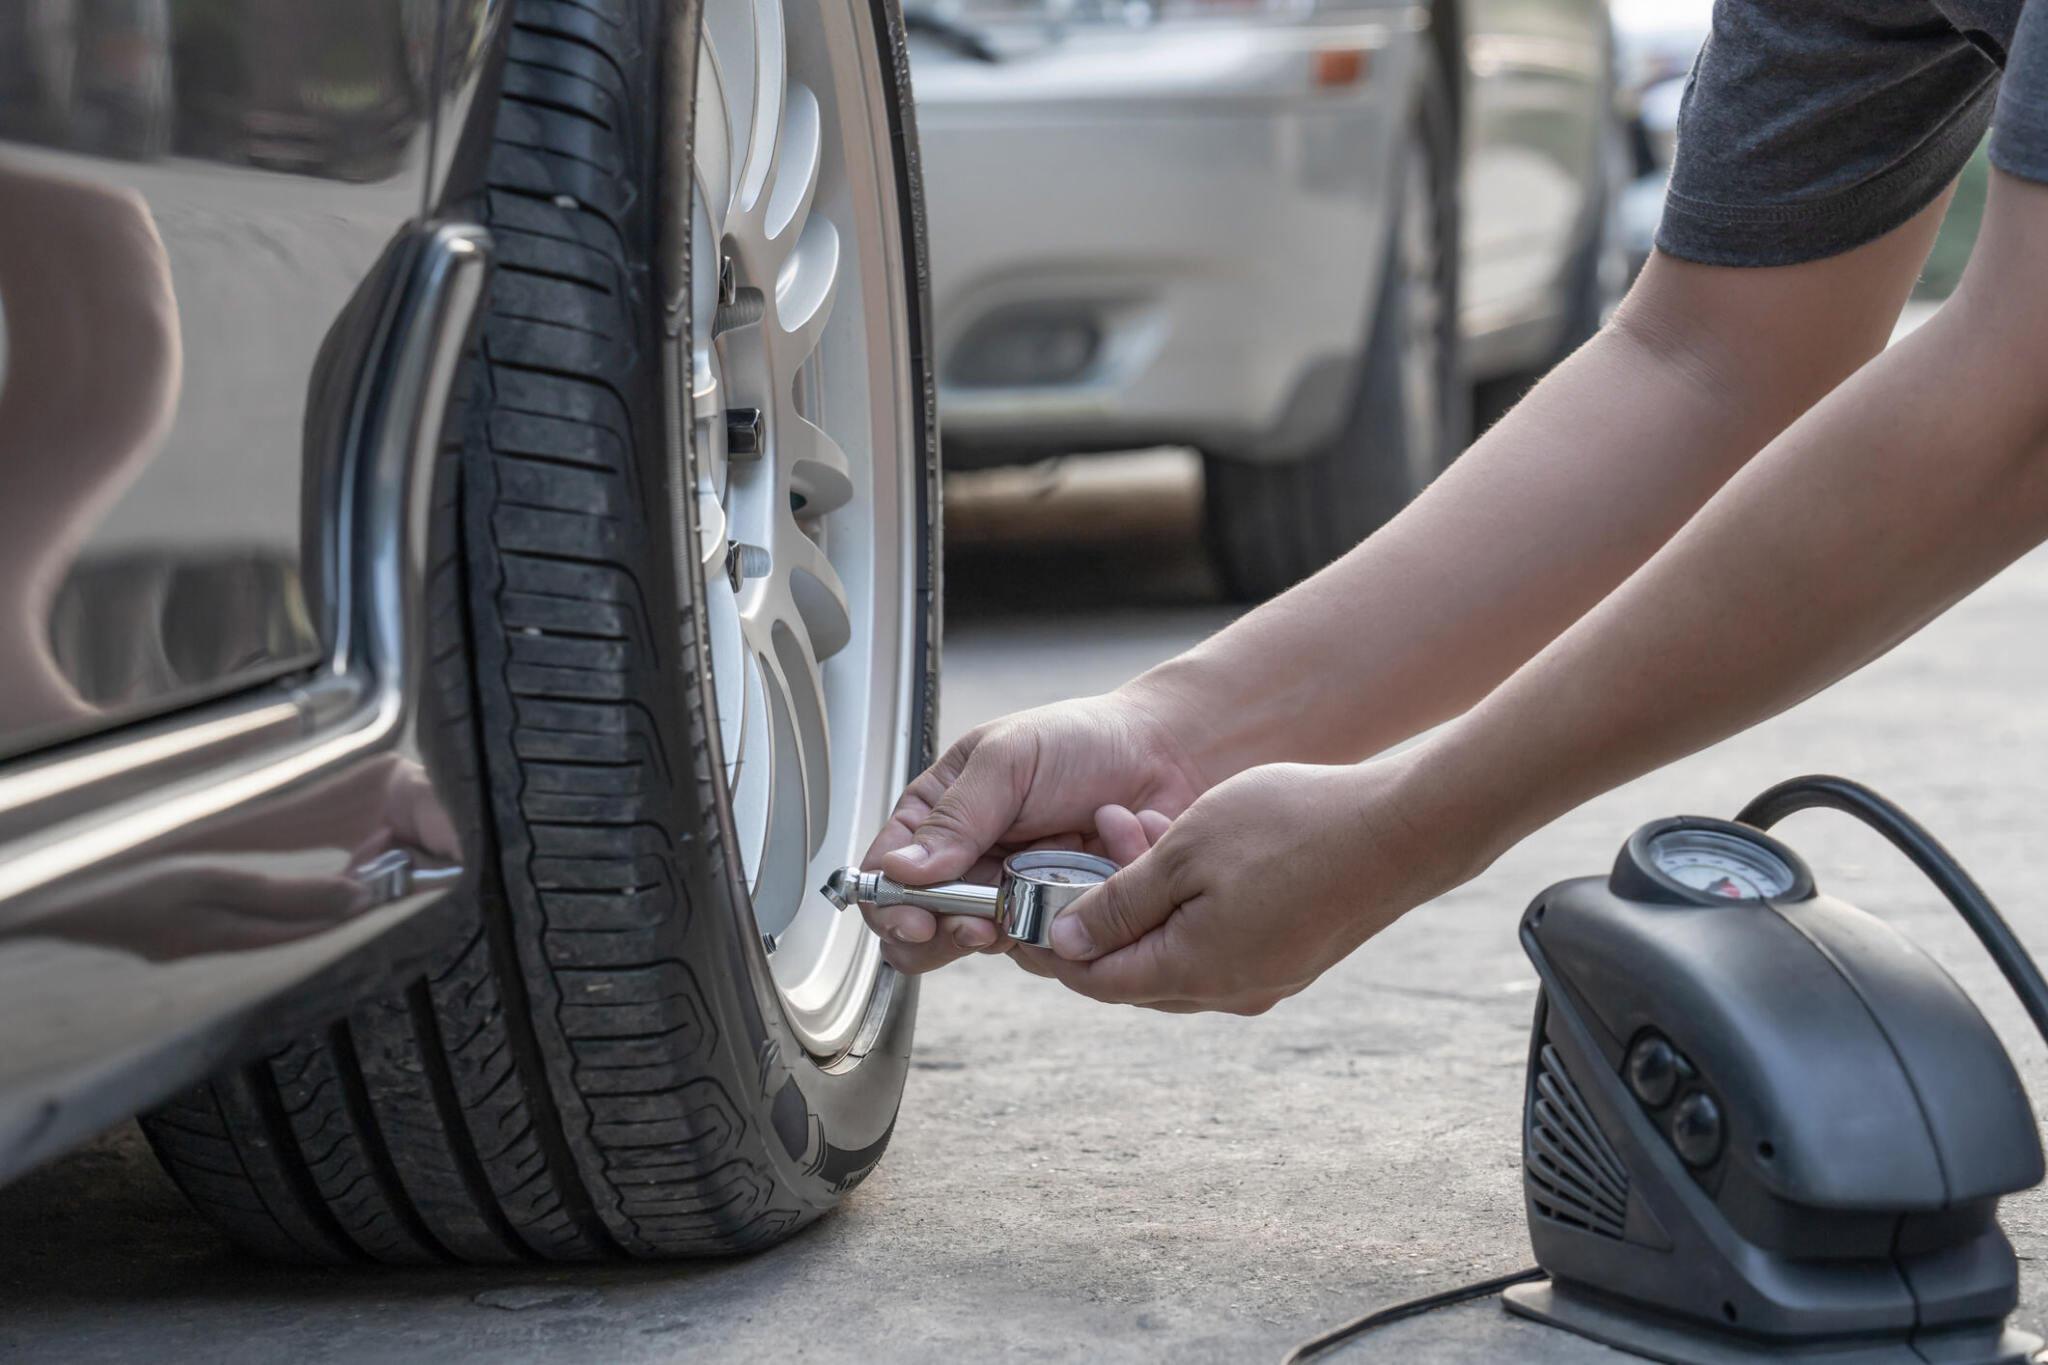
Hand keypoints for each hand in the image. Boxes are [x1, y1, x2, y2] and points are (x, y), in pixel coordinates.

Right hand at [862, 691, 1206, 971]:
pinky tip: (1086, 882)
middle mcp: (968, 862)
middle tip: (977, 924)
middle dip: (945, 933)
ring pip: (981, 944)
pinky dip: (1061, 926)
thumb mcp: (1007, 761)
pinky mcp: (1056, 919)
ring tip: (1032, 903)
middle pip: (923, 928)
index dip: (892, 905)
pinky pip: (1041, 951)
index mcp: (938, 817)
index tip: (918, 918)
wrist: (1166, 757)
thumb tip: (903, 868)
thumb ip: (957, 817)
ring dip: (1005, 931)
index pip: (887, 875)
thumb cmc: (1084, 741)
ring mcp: (1010, 895)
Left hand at [1014, 754, 1470, 1013]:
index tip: (1019, 905)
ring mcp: (1265, 977)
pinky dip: (1188, 899)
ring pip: (1175, 946)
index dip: (1050, 944)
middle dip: (1098, 907)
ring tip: (1136, 825)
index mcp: (1192, 973)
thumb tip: (1066, 943)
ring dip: (1145, 894)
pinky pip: (1216, 938)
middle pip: (1132, 967)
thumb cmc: (1292, 829)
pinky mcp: (1290, 955)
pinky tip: (1189, 844)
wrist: (1404, 829)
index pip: (1094, 979)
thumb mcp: (1184, 851)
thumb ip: (1119, 901)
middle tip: (1082, 845)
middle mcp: (1228, 991)